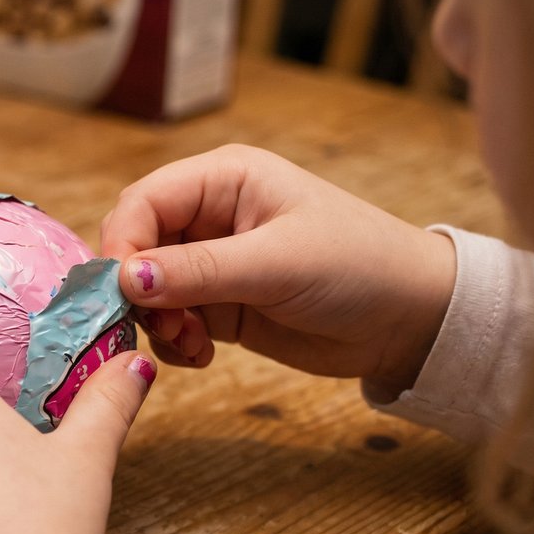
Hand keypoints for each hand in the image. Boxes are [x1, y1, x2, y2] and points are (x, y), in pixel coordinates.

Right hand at [100, 145, 456, 391]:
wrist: (412, 320)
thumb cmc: (360, 266)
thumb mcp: (277, 264)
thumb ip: (197, 270)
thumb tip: (123, 278)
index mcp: (224, 179)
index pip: (143, 202)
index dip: (123, 244)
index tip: (121, 292)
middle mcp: (210, 215)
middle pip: (136, 245)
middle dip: (137, 290)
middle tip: (163, 325)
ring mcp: (212, 262)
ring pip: (146, 289)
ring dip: (157, 322)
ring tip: (193, 344)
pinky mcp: (219, 304)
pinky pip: (170, 320)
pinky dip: (174, 340)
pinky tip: (204, 354)